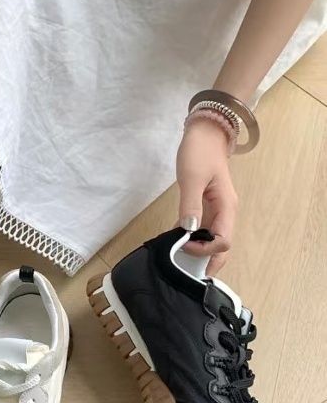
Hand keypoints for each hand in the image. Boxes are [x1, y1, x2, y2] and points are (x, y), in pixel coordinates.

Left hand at [176, 117, 236, 276]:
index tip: (183, 244)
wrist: (205, 132)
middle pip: (222, 245)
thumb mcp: (192, 177)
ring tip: (179, 259)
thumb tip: (189, 230)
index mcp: (226, 206)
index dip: (204, 248)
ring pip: (212, 238)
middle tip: (187, 270)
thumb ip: (190, 205)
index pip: (223, 240)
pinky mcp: (205, 205)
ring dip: (198, 250)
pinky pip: (202, 227)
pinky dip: (191, 236)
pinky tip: (175, 239)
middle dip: (208, 259)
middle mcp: (225, 211)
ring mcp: (216, 209)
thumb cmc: (200, 152)